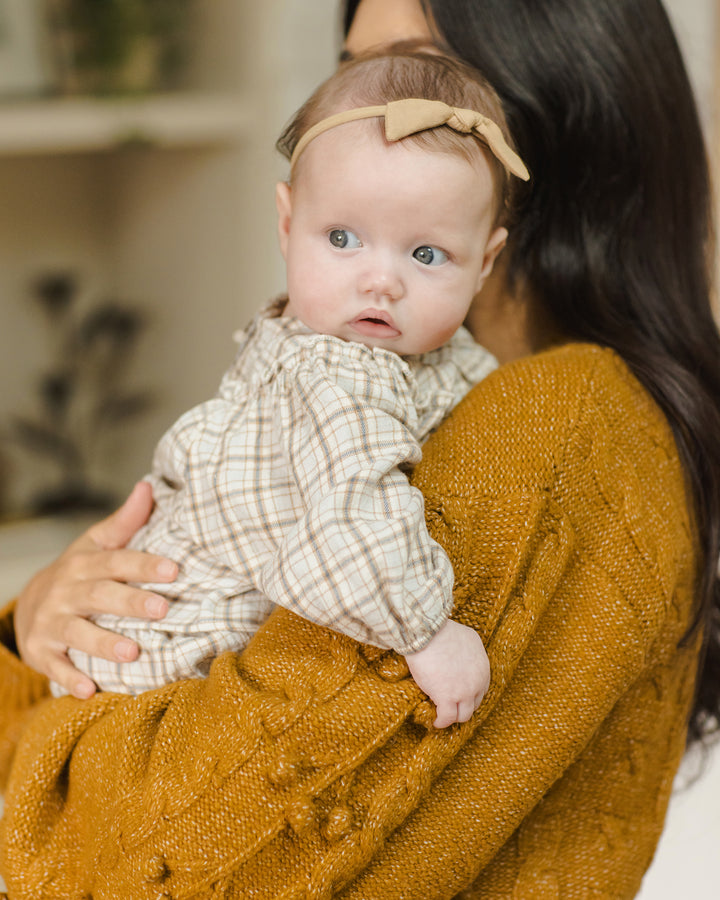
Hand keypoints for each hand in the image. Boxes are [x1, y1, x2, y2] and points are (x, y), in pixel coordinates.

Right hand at [14, 481, 176, 698]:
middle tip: (163, 610)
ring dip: (105, 644)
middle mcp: (67, 591)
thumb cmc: (78, 572)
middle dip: (131, 603)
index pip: (117, 561)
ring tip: (133, 654)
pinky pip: (55, 667)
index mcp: (85, 563)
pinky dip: (70, 678)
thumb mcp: (96, 544)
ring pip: (78, 632)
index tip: (174, 570)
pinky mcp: (42, 651)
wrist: (31, 603)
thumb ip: (125, 521)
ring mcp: (52, 622)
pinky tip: (90, 690)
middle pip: (100, 596)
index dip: (144, 565)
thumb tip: (149, 487)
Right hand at [404, 619, 489, 727]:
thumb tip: (460, 658)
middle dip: (463, 706)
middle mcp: (478, 681)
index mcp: (483, 667)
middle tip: (450, 706)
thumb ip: (469, 651)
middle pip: (474, 704)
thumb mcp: (466, 638)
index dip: (469, 694)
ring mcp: (465, 692)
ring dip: (453, 716)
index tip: (458, 695)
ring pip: (463, 715)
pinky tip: (435, 721)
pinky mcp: (448, 698)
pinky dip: (441, 722)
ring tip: (443, 716)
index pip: (481, 689)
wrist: (428, 633)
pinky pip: (447, 718)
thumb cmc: (441, 631)